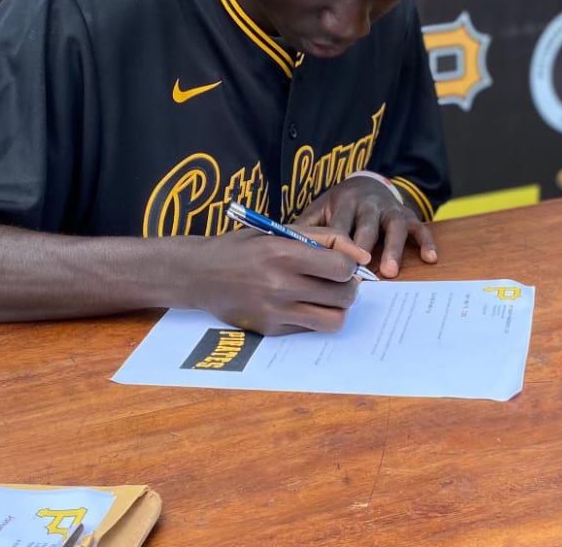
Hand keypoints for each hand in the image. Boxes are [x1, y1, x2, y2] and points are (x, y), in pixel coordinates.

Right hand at [183, 227, 371, 334]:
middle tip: (337, 280)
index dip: (349, 265)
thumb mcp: (280, 230)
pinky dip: (313, 317)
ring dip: (336, 308)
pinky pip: (309, 329)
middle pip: (344, 296)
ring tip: (326, 296)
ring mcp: (275, 312)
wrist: (199, 274)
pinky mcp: (270, 330)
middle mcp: (280, 285)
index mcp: (284, 253)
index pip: (342, 267)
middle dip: (348, 287)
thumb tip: (362, 256)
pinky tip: (300, 303)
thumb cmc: (244, 247)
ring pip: (333, 321)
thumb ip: (324, 238)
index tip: (340, 262)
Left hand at [294, 176, 437, 278]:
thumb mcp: (320, 210)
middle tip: (361, 274)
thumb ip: (306, 228)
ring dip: (392, 249)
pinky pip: (420, 227)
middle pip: (366, 226)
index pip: (339, 226)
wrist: (366, 183)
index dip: (337, 248)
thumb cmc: (339, 207)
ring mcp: (390, 209)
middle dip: (364, 248)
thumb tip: (280, 250)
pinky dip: (426, 241)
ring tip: (390, 271)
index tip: (332, 269)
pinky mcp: (408, 215)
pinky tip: (430, 258)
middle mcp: (368, 204)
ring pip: (394, 227)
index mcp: (342, 202)